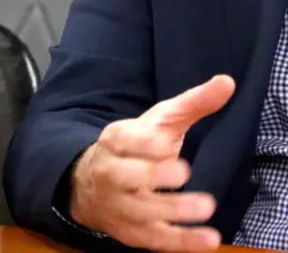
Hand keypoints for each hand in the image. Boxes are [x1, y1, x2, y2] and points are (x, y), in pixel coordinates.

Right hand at [69, 74, 235, 251]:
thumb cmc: (135, 149)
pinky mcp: (132, 232)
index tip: (164, 141)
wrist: (91, 187)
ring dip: (171, 210)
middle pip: (123, 175)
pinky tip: (208, 239)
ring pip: (139, 210)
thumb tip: (227, 82)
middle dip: (151, 175)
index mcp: (115, 141)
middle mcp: (110, 173)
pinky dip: (181, 242)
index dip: (141, 142)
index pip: (122, 139)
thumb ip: (192, 104)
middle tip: (183, 171)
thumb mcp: (158, 122)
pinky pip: (154, 239)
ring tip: (205, 205)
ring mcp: (119, 205)